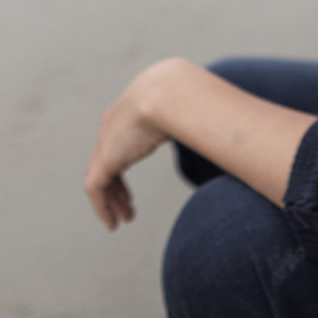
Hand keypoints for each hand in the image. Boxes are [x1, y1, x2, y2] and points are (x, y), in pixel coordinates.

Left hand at [84, 60, 181, 229]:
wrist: (166, 94)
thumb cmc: (186, 100)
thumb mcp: (189, 111)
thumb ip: (198, 124)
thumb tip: (222, 132)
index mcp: (129, 113)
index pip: (120, 143)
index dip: (125, 163)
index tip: (137, 178)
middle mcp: (113, 127)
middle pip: (106, 161)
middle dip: (117, 185)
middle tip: (128, 205)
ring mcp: (106, 144)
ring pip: (99, 178)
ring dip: (111, 200)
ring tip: (123, 219)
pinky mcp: (104, 160)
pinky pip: (95, 189)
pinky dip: (102, 208)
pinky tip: (113, 223)